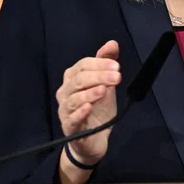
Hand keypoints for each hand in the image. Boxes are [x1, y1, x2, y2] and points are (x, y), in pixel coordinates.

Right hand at [55, 40, 120, 165]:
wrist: (93, 140)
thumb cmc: (97, 110)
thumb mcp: (106, 84)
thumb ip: (106, 63)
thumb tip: (112, 43)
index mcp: (72, 79)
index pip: (82, 65)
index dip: (99, 64)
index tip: (116, 66)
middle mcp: (65, 92)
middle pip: (78, 80)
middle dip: (98, 76)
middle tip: (117, 76)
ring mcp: (65, 110)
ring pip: (74, 99)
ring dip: (89, 93)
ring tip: (104, 90)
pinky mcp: (69, 127)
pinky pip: (72, 119)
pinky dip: (80, 112)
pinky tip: (89, 107)